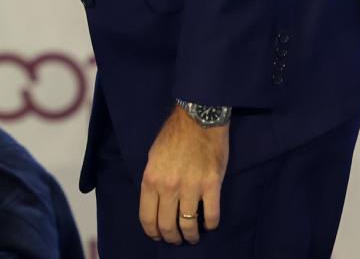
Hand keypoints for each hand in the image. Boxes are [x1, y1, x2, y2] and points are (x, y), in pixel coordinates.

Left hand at [139, 105, 229, 244]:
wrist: (198, 120)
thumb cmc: (173, 136)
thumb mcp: (152, 158)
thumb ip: (153, 181)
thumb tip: (155, 203)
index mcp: (151, 179)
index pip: (147, 217)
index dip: (152, 231)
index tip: (157, 236)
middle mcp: (169, 187)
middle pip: (167, 225)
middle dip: (171, 238)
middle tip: (176, 240)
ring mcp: (191, 187)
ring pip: (189, 225)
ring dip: (191, 236)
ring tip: (192, 237)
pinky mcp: (212, 186)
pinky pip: (211, 216)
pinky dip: (210, 225)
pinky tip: (208, 225)